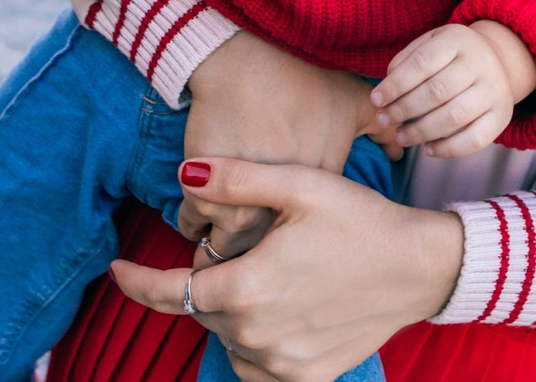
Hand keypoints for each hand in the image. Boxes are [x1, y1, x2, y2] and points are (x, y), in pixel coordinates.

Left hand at [112, 158, 461, 381]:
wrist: (420, 265)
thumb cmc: (360, 218)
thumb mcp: (299, 185)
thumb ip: (235, 179)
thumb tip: (183, 174)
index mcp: (248, 287)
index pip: (170, 292)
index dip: (137, 282)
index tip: (115, 270)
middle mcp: (257, 334)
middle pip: (204, 310)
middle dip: (207, 280)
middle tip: (239, 247)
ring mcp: (282, 362)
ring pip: (229, 337)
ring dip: (232, 310)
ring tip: (263, 276)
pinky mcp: (307, 376)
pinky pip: (257, 366)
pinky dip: (253, 343)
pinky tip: (273, 315)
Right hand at [177, 33, 398, 258]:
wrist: (248, 60)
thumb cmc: (303, 78)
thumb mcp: (353, 102)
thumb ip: (380, 130)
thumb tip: (399, 148)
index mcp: (318, 196)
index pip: (305, 242)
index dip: (292, 240)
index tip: (281, 234)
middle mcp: (281, 212)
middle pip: (262, 257)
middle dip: (254, 256)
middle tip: (246, 247)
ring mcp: (240, 207)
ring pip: (223, 250)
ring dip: (218, 244)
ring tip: (216, 236)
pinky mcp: (204, 194)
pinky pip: (192, 225)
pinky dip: (192, 221)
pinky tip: (197, 214)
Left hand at [370, 21, 535, 157]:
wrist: (498, 61)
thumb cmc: (451, 56)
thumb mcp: (430, 43)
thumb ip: (407, 60)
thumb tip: (387, 88)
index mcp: (458, 39)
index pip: (422, 63)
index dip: (396, 84)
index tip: (376, 100)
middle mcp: (480, 63)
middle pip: (437, 91)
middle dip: (404, 109)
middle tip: (384, 119)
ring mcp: (494, 90)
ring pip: (454, 116)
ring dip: (421, 131)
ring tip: (401, 136)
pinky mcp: (502, 116)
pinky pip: (474, 140)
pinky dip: (447, 149)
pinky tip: (427, 148)